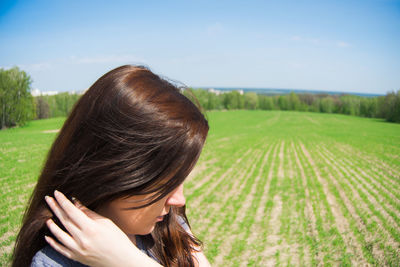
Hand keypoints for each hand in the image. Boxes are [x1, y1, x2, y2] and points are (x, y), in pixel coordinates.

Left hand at [44, 190, 161, 266]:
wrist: (122, 260)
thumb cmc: (118, 239)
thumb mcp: (106, 222)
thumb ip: (89, 213)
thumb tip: (75, 203)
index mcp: (91, 228)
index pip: (72, 211)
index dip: (63, 201)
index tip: (56, 193)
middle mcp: (82, 239)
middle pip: (64, 221)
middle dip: (55, 208)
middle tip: (48, 199)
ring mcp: (78, 250)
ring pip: (59, 235)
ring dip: (52, 225)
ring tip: (48, 217)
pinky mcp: (76, 257)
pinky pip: (61, 249)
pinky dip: (53, 242)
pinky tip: (48, 236)